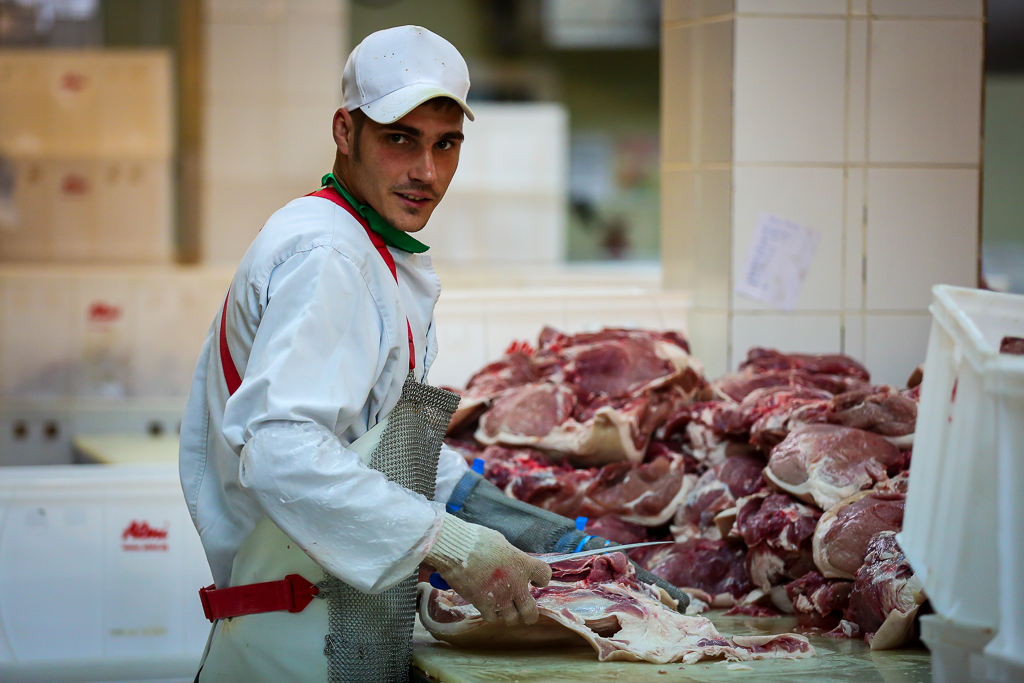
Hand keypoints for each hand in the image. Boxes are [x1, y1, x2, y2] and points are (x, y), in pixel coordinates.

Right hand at [426, 515, 551, 624]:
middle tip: (525, 612)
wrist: (457, 550)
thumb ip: (509, 555)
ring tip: (503, 608)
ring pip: (511, 618)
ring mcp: (500, 597)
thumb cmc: (477, 540)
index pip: (545, 575)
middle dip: (529, 614)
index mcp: (523, 564)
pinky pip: (492, 618)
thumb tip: (508, 559)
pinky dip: (491, 613)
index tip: (535, 581)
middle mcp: (516, 584)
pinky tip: (487, 606)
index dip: (542, 579)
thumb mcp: (500, 542)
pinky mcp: (483, 604)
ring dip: (508, 614)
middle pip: (531, 611)